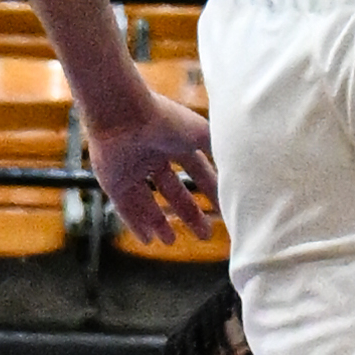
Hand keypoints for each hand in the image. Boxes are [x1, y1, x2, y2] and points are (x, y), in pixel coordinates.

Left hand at [83, 85, 217, 247]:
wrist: (123, 113)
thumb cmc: (164, 119)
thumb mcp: (201, 134)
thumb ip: (219, 150)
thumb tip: (241, 167)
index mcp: (176, 141)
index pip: (197, 171)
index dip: (211, 191)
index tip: (225, 210)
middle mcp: (154, 156)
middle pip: (173, 190)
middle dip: (189, 213)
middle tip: (205, 234)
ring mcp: (132, 169)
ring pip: (147, 201)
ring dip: (159, 221)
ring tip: (171, 241)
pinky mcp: (113, 181)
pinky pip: (125, 207)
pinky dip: (136, 223)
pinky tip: (148, 240)